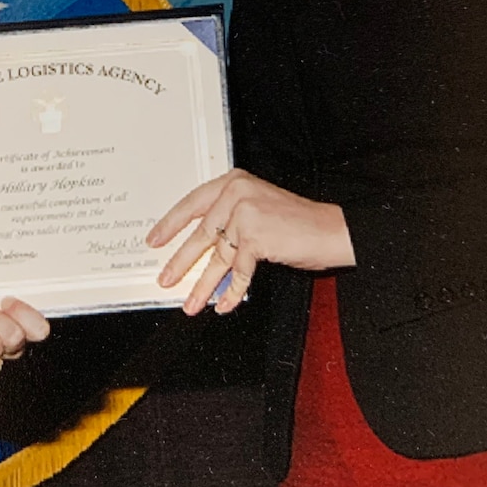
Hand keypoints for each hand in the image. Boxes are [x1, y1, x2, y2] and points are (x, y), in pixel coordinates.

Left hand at [146, 168, 354, 315]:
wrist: (332, 229)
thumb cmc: (297, 222)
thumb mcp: (257, 208)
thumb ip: (229, 219)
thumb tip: (198, 248)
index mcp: (233, 181)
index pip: (192, 203)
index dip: (171, 224)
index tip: (154, 239)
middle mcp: (236, 193)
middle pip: (200, 233)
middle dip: (180, 261)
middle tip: (165, 278)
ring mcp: (245, 214)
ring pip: (216, 256)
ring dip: (203, 284)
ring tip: (192, 303)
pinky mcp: (255, 236)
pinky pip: (237, 271)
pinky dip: (231, 292)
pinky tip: (224, 304)